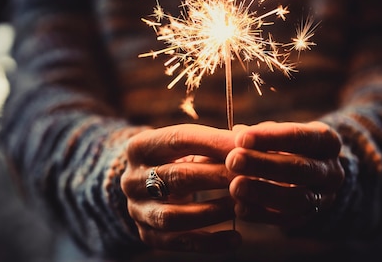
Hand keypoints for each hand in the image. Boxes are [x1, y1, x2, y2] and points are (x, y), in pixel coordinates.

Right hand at [121, 124, 240, 252]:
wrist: (146, 185)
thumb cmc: (178, 157)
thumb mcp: (187, 144)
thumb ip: (215, 141)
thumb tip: (247, 138)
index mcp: (139, 147)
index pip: (179, 139)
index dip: (214, 142)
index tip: (244, 145)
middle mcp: (131, 179)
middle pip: (177, 177)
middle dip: (217, 176)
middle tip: (249, 176)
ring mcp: (136, 209)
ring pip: (173, 216)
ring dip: (213, 212)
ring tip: (242, 206)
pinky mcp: (146, 235)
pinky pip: (178, 242)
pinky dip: (208, 242)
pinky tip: (235, 238)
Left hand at [225, 121, 343, 227]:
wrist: (310, 170)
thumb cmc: (286, 144)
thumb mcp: (279, 132)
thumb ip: (259, 134)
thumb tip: (236, 134)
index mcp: (327, 141)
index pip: (300, 137)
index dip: (270, 138)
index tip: (240, 138)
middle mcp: (332, 170)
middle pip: (300, 169)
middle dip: (264, 165)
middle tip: (233, 160)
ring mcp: (324, 197)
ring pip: (297, 198)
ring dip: (263, 193)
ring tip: (234, 186)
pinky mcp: (309, 217)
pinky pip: (287, 219)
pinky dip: (262, 214)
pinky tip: (239, 207)